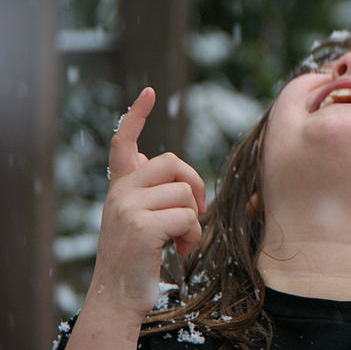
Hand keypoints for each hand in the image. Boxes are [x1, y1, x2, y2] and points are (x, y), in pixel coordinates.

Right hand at [89, 87, 205, 315]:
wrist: (117, 294)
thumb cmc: (135, 255)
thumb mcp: (135, 215)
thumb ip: (143, 188)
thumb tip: (148, 157)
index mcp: (120, 187)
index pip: (124, 142)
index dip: (137, 115)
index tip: (149, 93)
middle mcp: (120, 192)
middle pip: (172, 162)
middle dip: (195, 183)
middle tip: (198, 209)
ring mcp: (128, 208)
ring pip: (184, 193)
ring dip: (194, 220)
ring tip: (184, 240)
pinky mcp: (141, 228)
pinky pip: (186, 217)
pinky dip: (193, 234)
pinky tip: (181, 249)